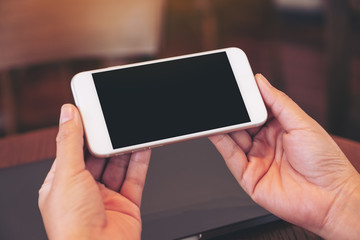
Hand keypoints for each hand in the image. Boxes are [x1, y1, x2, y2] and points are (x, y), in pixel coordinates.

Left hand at [38, 104, 150, 239]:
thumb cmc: (72, 226)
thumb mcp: (66, 175)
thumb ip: (69, 142)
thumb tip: (67, 114)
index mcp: (63, 184)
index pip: (73, 150)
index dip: (83, 132)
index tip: (92, 114)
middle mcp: (85, 190)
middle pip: (99, 157)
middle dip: (108, 140)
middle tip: (115, 122)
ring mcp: (107, 198)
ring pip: (119, 166)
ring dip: (126, 148)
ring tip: (132, 130)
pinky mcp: (127, 204)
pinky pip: (135, 178)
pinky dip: (140, 162)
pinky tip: (143, 147)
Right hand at [210, 74, 359, 238]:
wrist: (330, 197)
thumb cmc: (325, 162)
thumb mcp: (301, 123)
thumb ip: (278, 102)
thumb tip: (261, 82)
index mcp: (279, 129)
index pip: (256, 110)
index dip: (245, 98)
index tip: (235, 85)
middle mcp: (265, 144)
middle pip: (242, 124)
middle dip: (231, 111)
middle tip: (221, 97)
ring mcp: (256, 159)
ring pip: (233, 138)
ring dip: (222, 125)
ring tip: (213, 111)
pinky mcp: (247, 176)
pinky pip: (230, 156)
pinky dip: (219, 142)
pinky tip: (213, 129)